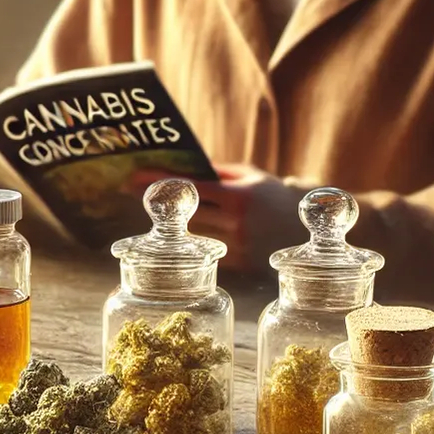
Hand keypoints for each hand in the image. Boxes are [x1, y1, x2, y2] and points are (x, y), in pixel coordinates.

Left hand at [132, 163, 301, 266]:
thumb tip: (181, 168)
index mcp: (239, 197)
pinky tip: (185, 233)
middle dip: (160, 201)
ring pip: (192, 234)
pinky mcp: (238, 265)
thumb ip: (217, 173)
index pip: (192, 188)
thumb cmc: (272, 196)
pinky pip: (206, 250)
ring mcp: (236, 246)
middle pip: (185, 213)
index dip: (161, 182)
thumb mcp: (249, 176)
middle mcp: (236, 223)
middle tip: (130, 189)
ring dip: (174, 222)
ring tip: (158, 209)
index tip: (134, 177)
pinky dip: (195, 240)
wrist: (302, 228)